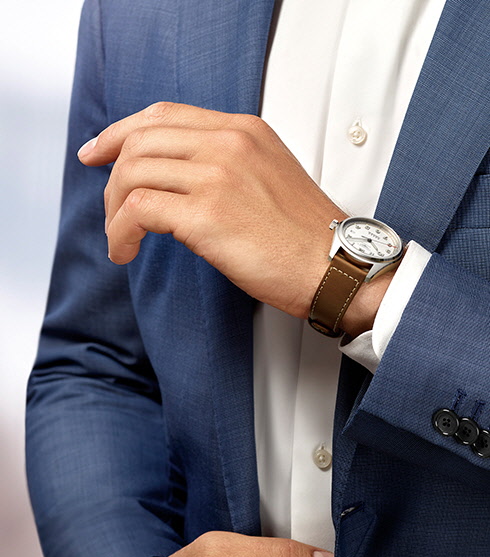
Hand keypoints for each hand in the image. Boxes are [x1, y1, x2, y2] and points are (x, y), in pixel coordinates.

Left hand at [78, 101, 344, 317]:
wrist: (336, 267)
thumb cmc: (305, 236)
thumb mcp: (269, 175)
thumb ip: (226, 163)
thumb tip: (177, 178)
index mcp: (243, 130)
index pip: (163, 115)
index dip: (121, 132)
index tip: (99, 153)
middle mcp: (228, 142)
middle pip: (139, 141)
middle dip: (111, 177)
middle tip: (110, 209)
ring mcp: (217, 175)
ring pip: (132, 174)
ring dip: (114, 211)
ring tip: (123, 239)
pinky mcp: (207, 214)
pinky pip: (137, 211)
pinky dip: (120, 233)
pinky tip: (126, 251)